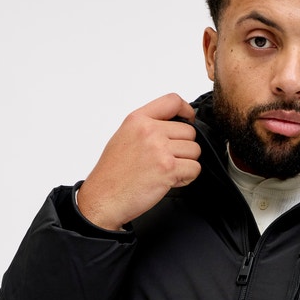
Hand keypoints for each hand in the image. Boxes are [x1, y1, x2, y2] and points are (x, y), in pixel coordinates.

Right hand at [77, 93, 201, 229]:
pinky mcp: (168, 169)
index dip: (186, 111)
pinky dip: (187, 178)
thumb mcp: (124, 137)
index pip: (172, 101)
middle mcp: (150, 131)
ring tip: (166, 172)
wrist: (104, 197)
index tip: (189, 119)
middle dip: (184, 148)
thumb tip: (172, 127)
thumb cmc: (111, 174)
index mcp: (138, 120)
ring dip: (186, 164)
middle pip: (189, 131)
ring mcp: (160, 149)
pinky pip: (195, 168)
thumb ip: (147, 128)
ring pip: (194, 151)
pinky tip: (169, 181)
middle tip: (168, 160)